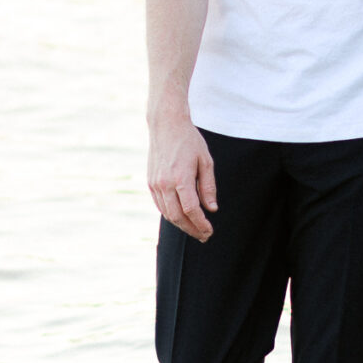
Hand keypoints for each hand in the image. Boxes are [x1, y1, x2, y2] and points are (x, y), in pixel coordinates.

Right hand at [148, 106, 216, 240]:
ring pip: (167, 213)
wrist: (166, 125)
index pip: (191, 209)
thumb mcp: (205, 161)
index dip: (200, 224)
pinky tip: (182, 217)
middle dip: (192, 229)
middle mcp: (165, 183)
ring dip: (181, 225)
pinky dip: (171, 215)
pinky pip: (160, 205)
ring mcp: (155, 184)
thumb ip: (208, 187)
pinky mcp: (150, 182)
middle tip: (204, 236)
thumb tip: (212, 209)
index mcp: (180, 178)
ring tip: (194, 229)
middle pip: (178, 216)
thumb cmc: (189, 141)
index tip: (209, 231)